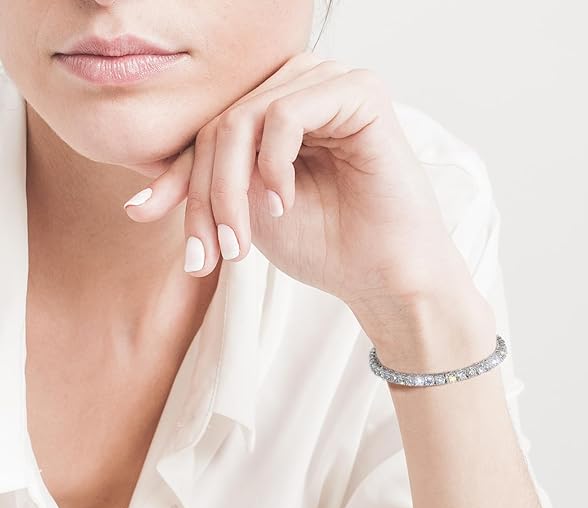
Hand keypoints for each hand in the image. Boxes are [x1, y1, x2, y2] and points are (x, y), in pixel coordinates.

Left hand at [121, 50, 478, 317]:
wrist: (383, 275)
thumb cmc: (327, 247)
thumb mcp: (247, 216)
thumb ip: (207, 188)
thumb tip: (137, 198)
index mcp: (276, 113)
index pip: (209, 131)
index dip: (174, 175)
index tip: (143, 215)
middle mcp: (301, 88)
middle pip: (221, 124)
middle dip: (204, 194)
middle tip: (210, 253)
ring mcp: (330, 84)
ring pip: (246, 117)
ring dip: (232, 187)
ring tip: (243, 241)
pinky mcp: (360, 92)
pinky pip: (287, 114)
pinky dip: (273, 164)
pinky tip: (282, 204)